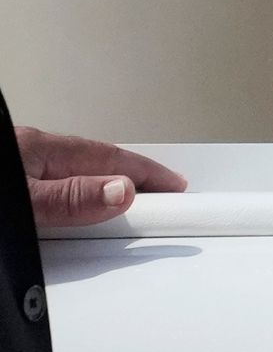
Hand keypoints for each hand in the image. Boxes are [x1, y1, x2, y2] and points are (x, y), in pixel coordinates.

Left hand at [20, 126, 181, 224]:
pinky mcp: (8, 184)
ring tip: (127, 201)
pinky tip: (72, 202)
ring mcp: (17, 166)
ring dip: (103, 185)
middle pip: (94, 162)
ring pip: (71, 172)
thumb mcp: (22, 200)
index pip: (109, 158)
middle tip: (162, 197)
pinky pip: (51, 183)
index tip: (176, 187)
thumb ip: (68, 197)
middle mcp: (30, 152)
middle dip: (132, 177)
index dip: (148, 173)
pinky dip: (73, 192)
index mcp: (39, 149)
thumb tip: (122, 192)